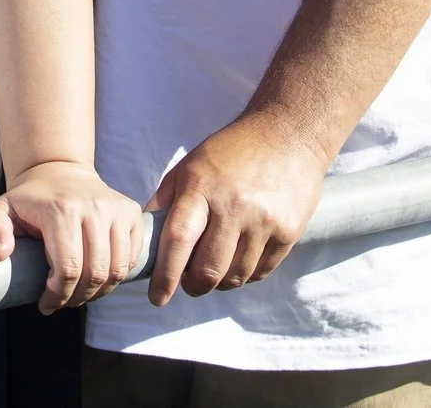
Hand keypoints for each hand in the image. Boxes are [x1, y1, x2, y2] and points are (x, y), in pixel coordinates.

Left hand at [0, 160, 146, 314]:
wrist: (59, 171)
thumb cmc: (28, 200)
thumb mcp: (0, 210)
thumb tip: (1, 255)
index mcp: (61, 209)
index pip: (68, 269)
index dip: (58, 295)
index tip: (46, 304)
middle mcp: (94, 207)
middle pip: (95, 273)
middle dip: (78, 298)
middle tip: (63, 302)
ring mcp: (116, 209)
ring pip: (117, 270)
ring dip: (100, 292)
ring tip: (81, 294)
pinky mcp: (131, 213)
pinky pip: (132, 258)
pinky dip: (118, 276)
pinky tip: (98, 277)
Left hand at [145, 111, 330, 305]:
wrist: (288, 133)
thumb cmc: (231, 151)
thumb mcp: (191, 166)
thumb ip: (166, 202)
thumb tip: (142, 240)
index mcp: (200, 186)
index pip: (177, 241)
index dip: (165, 277)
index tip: (157, 298)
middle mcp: (232, 204)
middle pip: (207, 270)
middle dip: (193, 286)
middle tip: (189, 283)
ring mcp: (263, 219)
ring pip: (235, 277)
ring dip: (221, 281)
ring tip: (217, 264)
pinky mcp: (288, 230)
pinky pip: (260, 271)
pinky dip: (246, 273)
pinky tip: (242, 255)